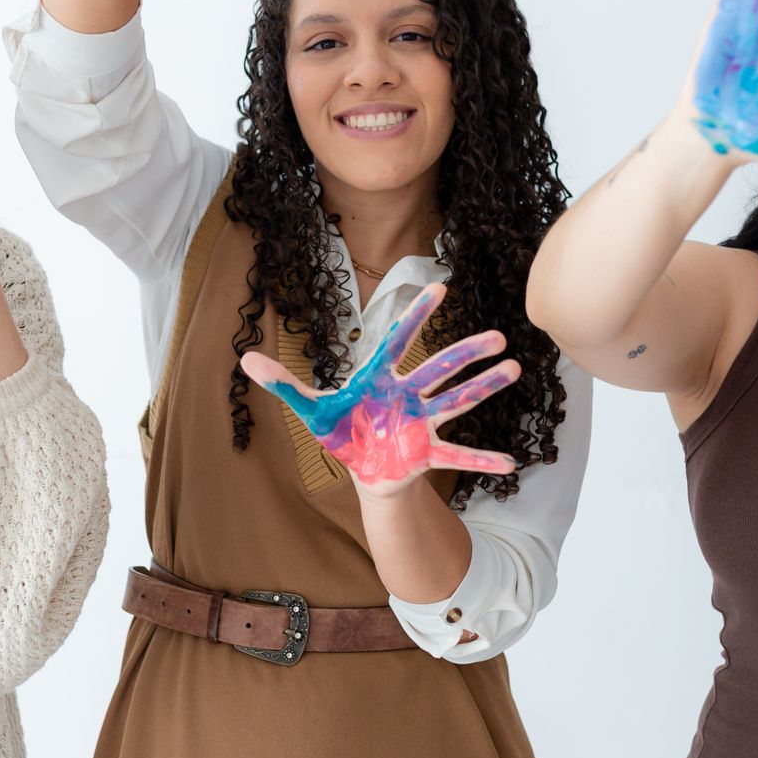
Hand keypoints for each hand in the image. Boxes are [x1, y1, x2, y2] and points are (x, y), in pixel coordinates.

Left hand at [240, 284, 519, 492]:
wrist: (363, 469)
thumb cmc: (343, 430)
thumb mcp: (310, 409)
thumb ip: (283, 384)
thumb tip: (244, 357)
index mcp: (380, 379)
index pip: (398, 342)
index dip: (416, 317)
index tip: (439, 288)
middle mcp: (407, 396)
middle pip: (440, 370)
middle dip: (467, 353)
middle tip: (497, 336)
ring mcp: (421, 424)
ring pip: (457, 402)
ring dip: (484, 388)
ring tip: (513, 369)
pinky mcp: (425, 454)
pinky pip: (458, 457)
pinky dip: (483, 461)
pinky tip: (512, 463)